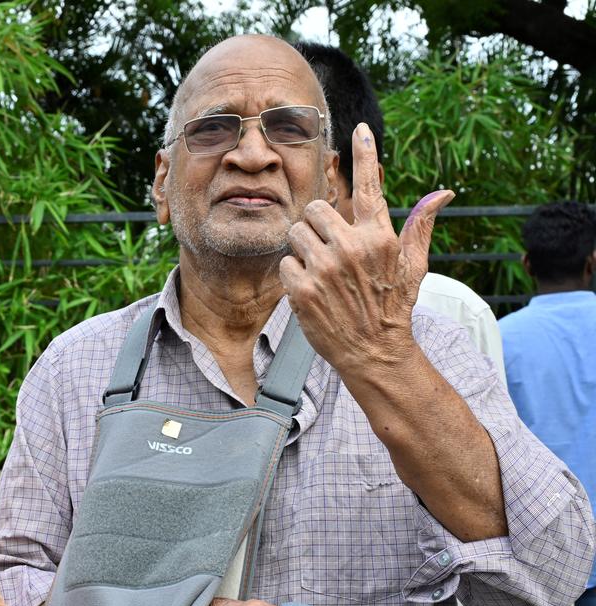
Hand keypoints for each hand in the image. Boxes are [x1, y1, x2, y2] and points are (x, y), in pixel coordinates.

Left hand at [278, 122, 453, 375]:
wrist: (375, 353)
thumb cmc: (393, 307)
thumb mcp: (413, 266)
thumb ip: (420, 225)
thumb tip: (444, 192)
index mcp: (380, 238)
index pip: (371, 187)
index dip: (366, 154)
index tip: (360, 128)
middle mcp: (352, 247)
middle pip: (315, 208)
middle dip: (317, 225)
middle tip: (329, 249)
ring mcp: (325, 268)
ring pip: (296, 233)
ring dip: (303, 249)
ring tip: (321, 271)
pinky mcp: (302, 288)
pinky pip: (285, 262)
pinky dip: (294, 275)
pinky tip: (311, 290)